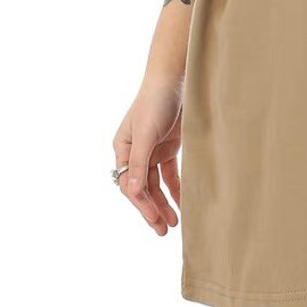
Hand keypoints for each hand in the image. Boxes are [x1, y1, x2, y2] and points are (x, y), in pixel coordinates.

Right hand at [112, 77, 183, 235]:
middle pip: (142, 187)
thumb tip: (130, 192)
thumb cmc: (156, 101)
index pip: (129, 184)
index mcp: (123, 148)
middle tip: (163, 230)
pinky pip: (170, 172)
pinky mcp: (169, 145)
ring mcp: (153, 148)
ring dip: (164, 201)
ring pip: (156, 183)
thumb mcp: (145, 133)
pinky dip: (176, 187)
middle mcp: (135, 151)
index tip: (156, 220)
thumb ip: (138, 163)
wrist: (176, 76)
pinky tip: (183, 201)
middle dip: (152, 209)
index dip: (142, 204)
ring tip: (174, 222)